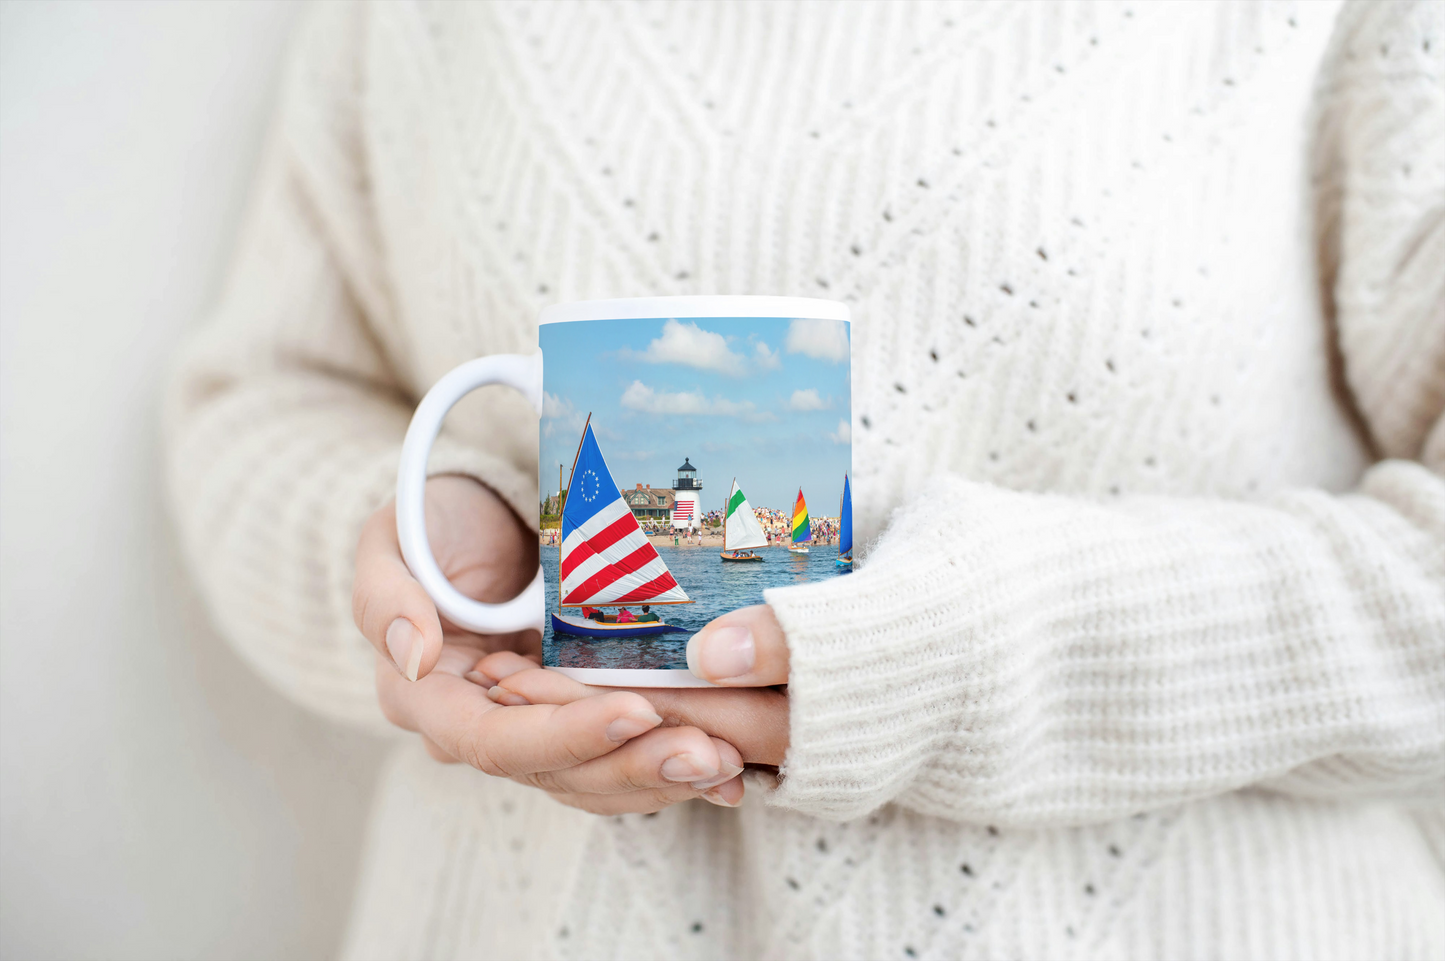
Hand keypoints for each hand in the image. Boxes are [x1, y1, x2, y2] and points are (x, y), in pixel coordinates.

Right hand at [351, 476, 744, 811]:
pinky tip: (730, 767)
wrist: (479, 519)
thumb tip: (410, 654)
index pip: (493, 741)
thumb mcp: (391, 541)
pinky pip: (622, 757)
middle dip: (633, 767)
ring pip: (596, 778)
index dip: (563, 736)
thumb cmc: (433, 524)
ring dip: (663, 777)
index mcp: (428, 699)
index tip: (633, 711)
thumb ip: (385, 596)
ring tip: (728, 764)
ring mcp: (535, 728)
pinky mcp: (578, 718)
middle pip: (557, 774)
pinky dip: (671, 765)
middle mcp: (482, 728)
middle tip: (707, 753)